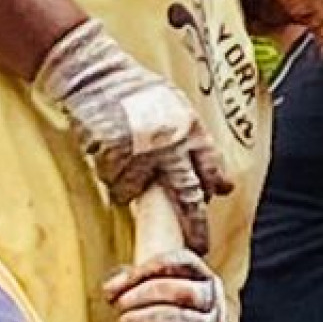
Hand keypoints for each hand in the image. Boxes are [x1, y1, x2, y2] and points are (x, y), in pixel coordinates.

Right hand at [34, 17, 230, 253]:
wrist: (98, 75)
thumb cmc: (139, 90)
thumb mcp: (178, 109)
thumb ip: (198, 144)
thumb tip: (224, 186)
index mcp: (189, 130)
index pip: (209, 170)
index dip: (212, 194)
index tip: (213, 212)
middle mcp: (170, 144)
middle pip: (186, 195)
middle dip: (192, 225)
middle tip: (196, 246)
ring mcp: (140, 152)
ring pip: (140, 194)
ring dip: (134, 192)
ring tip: (129, 173)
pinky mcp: (113, 156)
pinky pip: (114, 183)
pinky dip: (113, 179)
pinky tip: (112, 160)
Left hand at [102, 251, 239, 321]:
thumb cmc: (173, 320)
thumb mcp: (159, 294)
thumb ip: (136, 283)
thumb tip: (112, 287)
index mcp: (202, 276)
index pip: (182, 261)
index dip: (148, 269)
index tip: (117, 285)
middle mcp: (212, 299)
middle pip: (182, 291)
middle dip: (144, 295)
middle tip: (119, 305)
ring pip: (184, 319)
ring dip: (148, 318)